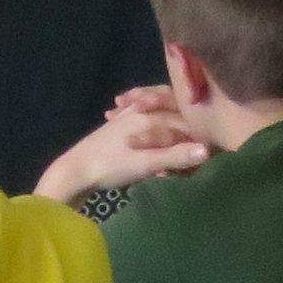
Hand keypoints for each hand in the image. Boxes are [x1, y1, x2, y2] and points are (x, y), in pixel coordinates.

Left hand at [33, 93, 209, 203]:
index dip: (200, 142)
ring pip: (163, 122)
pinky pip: (149, 127)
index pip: (187, 124)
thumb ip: (175, 157)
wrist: (74, 172)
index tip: (208, 161)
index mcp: (150, 116)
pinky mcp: (121, 126)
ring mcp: (130, 116)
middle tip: (190, 166)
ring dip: (171, 142)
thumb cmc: (109, 167)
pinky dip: (157, 142)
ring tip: (172, 167)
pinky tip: (157, 160)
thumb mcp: (145, 164)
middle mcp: (142, 110)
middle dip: (187, 141)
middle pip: (176, 119)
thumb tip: (208, 151)